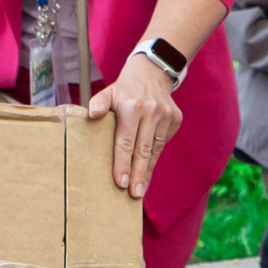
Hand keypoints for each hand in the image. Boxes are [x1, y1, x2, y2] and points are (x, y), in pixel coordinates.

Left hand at [87, 54, 183, 198]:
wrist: (153, 72)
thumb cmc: (125, 89)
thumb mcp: (108, 92)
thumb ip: (98, 103)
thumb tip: (92, 115)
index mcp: (131, 106)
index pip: (125, 141)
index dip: (123, 163)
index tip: (121, 182)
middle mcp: (151, 111)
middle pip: (143, 150)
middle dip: (139, 175)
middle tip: (134, 195)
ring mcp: (166, 115)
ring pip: (155, 150)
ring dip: (147, 171)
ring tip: (140, 189)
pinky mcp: (176, 119)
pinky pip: (163, 143)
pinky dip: (155, 157)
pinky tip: (147, 170)